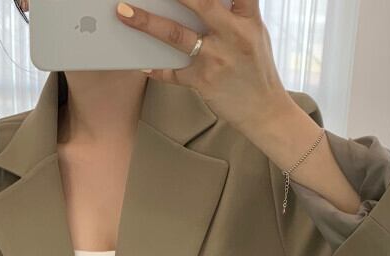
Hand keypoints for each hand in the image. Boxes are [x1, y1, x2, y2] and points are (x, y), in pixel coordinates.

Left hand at [114, 0, 296, 134]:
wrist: (264, 110)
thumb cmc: (256, 70)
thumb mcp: (254, 34)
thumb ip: (233, 14)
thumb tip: (203, 2)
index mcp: (248, 19)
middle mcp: (232, 35)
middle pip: (200, 3)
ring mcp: (216, 58)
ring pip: (176, 35)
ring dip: (147, 22)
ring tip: (125, 12)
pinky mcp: (203, 81)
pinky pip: (172, 73)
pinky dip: (155, 69)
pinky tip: (141, 64)